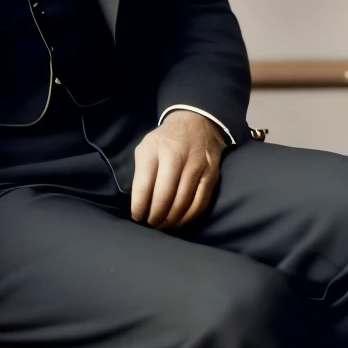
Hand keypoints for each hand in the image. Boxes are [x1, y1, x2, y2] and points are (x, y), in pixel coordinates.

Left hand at [130, 110, 225, 229]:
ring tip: (163, 225)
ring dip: (171, 219)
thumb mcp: (146, 147)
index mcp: (154, 150)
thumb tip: (139, 202)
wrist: (197, 123)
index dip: (139, 205)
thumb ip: (141, 171)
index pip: (144, 184)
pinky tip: (180, 221)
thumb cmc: (165, 141)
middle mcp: (176, 157)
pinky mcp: (211, 176)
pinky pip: (200, 203)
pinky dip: (189, 217)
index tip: (136, 216)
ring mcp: (196, 167)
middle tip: (151, 224)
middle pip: (164, 196)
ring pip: (183, 202)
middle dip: (155, 215)